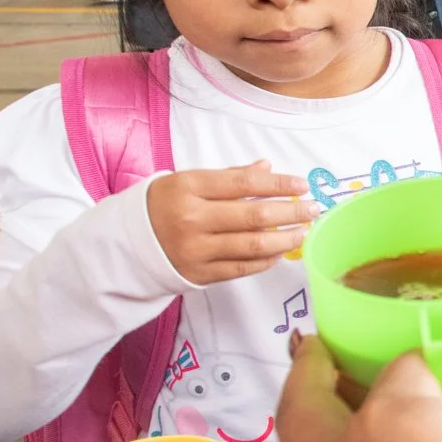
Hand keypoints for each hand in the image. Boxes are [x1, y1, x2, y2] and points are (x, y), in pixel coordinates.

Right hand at [145, 164, 318, 284]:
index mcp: (188, 187)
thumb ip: (229, 176)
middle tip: (313, 209)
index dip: (278, 183)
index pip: (243, 183)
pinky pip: (242, 268)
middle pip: (253, 215)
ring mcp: (196, 249)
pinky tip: (281, 251)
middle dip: (291, 212)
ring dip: (286, 238)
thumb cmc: (164, 204)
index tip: (301, 184)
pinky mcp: (199, 274)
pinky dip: (266, 260)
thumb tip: (267, 167)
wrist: (128, 242)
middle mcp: (192, 219)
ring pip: (252, 245)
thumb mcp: (188, 180)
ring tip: (304, 231)